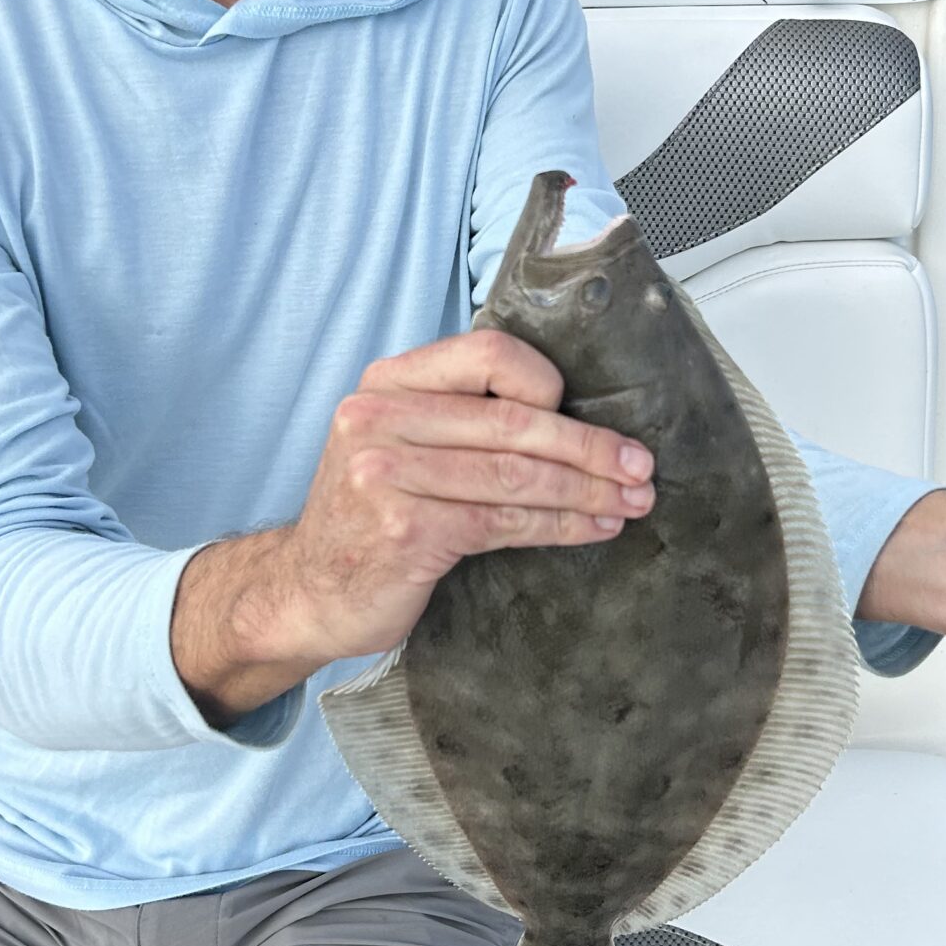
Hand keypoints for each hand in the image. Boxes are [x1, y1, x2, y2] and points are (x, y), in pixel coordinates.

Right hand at [173, 330, 654, 722]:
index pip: (491, 354)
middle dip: (591, 448)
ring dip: (587, 492)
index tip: (588, 418)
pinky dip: (560, 526)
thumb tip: (568, 415)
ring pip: (517, 475)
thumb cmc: (368, 517)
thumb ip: (458, 417)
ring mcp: (385, 473)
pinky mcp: (403, 530)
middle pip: (514, 421)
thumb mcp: (399, 444)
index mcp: (388, 382)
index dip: (549, 384)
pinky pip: (504, 522)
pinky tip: (592, 530)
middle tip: (640, 469)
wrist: (305, 590)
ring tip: (631, 504)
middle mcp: (379, 417)